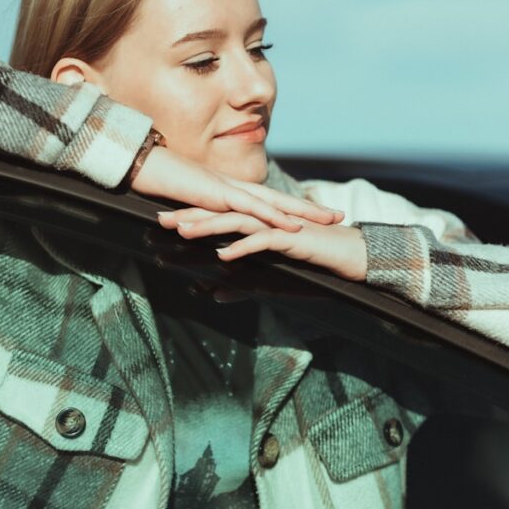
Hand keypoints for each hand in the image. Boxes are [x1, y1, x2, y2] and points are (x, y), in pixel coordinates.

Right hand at [132, 146, 343, 232]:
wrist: (142, 166)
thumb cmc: (159, 184)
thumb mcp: (186, 206)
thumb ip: (201, 216)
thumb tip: (206, 231)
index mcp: (229, 190)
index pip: (268, 200)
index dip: (293, 207)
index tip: (315, 215)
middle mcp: (235, 187)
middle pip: (281, 199)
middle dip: (311, 208)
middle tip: (339, 216)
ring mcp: (229, 189)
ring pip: (274, 203)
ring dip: (304, 212)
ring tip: (328, 220)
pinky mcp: (219, 194)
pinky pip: (253, 208)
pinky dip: (274, 218)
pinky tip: (293, 227)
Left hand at [158, 206, 367, 280]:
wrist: (347, 256)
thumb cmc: (311, 266)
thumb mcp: (271, 280)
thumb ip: (241, 285)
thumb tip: (213, 294)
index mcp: (256, 224)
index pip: (217, 218)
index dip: (190, 219)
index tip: (162, 226)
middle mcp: (263, 219)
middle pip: (219, 214)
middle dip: (189, 217)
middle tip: (160, 221)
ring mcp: (276, 226)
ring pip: (236, 222)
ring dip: (209, 227)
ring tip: (184, 233)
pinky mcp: (291, 237)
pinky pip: (263, 242)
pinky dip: (244, 248)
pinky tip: (225, 256)